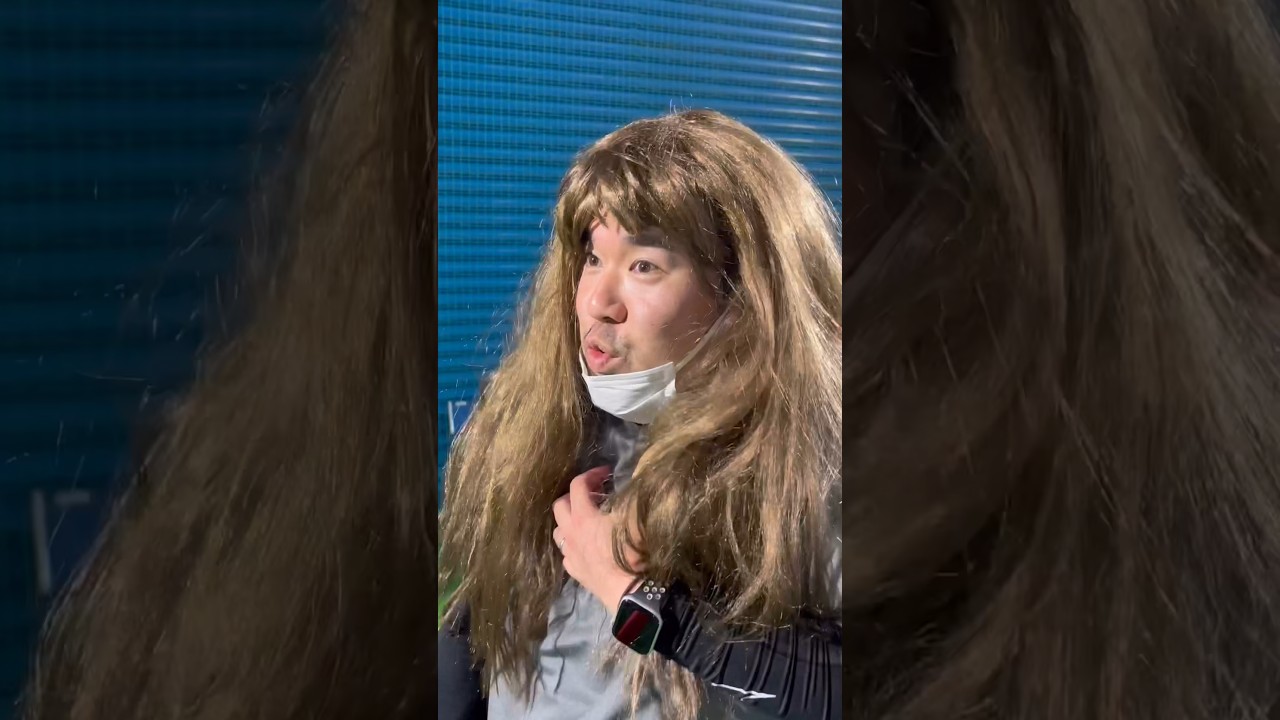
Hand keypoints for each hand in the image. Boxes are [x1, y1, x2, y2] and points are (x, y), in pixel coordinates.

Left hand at [552, 466, 643, 612]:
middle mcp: (571, 533)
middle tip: (593, 496)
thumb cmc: (632, 552)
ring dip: (569, 521)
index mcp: (583, 515)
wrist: (630, 591)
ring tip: (586, 521)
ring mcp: (570, 554)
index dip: (591, 474)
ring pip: (559, 531)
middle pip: (560, 506)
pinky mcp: (575, 572)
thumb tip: (636, 482)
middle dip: (573, 496)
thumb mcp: (636, 517)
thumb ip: (634, 495)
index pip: (578, 485)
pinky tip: (587, 547)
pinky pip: (567, 553)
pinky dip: (574, 545)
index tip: (607, 473)